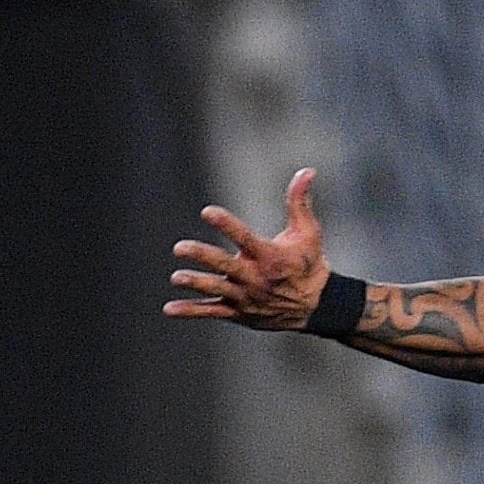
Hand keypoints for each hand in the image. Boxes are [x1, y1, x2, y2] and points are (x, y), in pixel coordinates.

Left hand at [165, 168, 334, 329]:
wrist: (314, 307)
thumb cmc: (309, 264)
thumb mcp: (309, 232)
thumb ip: (300, 202)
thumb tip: (307, 171)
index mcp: (270, 256)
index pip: (245, 238)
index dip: (226, 224)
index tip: (207, 212)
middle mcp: (256, 278)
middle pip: (225, 266)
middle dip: (203, 257)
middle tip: (180, 248)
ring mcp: (245, 297)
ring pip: (217, 290)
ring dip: (196, 284)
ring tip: (176, 277)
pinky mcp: (238, 312)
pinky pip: (212, 312)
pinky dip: (191, 311)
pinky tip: (170, 308)